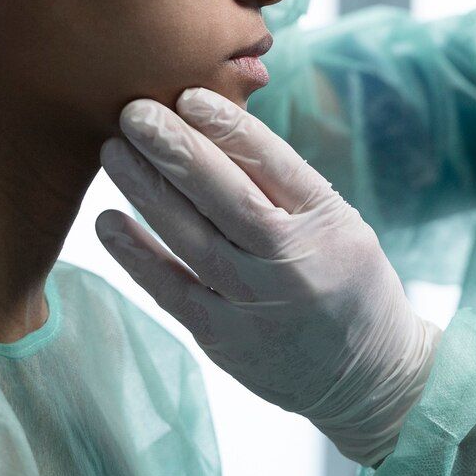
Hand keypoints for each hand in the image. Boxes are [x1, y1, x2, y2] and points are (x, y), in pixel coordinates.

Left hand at [96, 88, 438, 465]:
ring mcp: (257, 303)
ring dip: (146, 191)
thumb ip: (287, 187)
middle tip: (133, 110)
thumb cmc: (349, 284)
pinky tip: (108, 221)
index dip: (228, 127)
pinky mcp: (225, 339)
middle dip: (176, 149)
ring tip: (112, 150)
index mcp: (328, 222)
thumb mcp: (342, 225)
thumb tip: (216, 127)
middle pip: (226, 197)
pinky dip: (136, 256)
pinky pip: (172, 291)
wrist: (368, 379)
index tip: (188, 95)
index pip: (275, 163)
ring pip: (192, 238)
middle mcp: (294, 261)